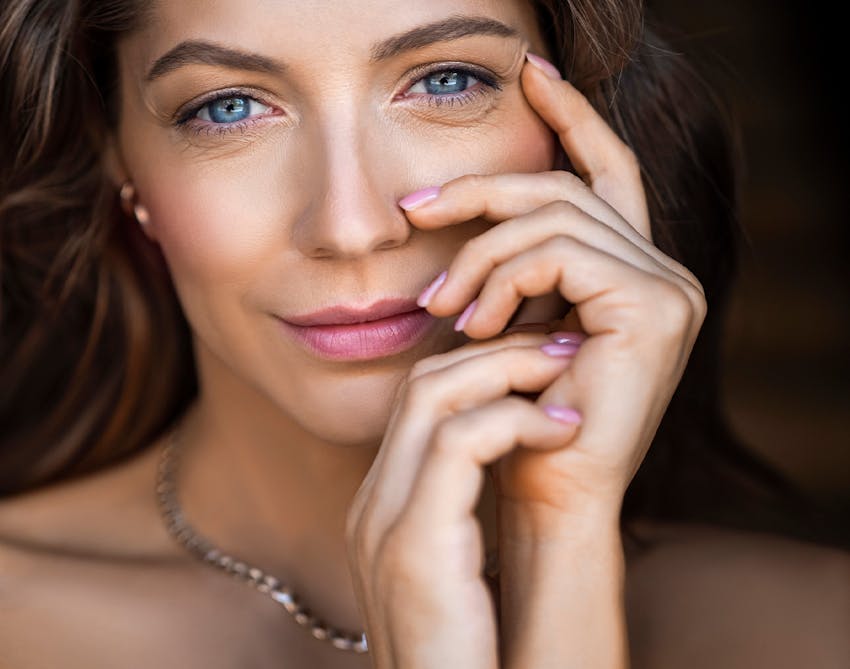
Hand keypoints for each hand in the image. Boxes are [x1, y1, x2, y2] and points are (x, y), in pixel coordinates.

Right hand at [344, 332, 584, 667]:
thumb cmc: (475, 651)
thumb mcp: (464, 567)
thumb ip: (470, 506)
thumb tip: (516, 444)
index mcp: (386, 506)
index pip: (419, 403)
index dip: (480, 365)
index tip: (541, 360)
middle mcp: (374, 505)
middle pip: (422, 384)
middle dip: (496, 351)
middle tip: (562, 344)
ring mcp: (385, 523)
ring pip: (435, 397)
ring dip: (508, 370)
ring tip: (568, 371)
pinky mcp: (415, 546)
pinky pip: (460, 444)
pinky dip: (516, 420)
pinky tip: (564, 429)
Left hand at [396, 53, 707, 667]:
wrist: (543, 497)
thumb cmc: (514, 416)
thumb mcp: (506, 324)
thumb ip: (506, 266)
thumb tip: (454, 210)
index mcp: (630, 271)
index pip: (604, 173)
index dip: (573, 114)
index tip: (530, 72)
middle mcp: (662, 270)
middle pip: (568, 185)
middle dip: (484, 187)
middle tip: (416, 206)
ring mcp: (667, 287)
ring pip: (557, 214)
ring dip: (481, 251)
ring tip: (440, 303)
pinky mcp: (655, 307)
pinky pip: (561, 251)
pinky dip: (504, 276)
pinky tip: (474, 320)